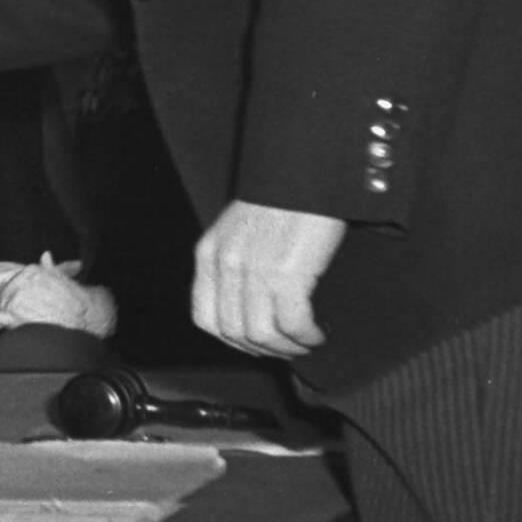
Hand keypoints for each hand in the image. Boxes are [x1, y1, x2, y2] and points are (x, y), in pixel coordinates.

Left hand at [190, 200, 345, 357]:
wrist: (302, 172)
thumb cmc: (279, 199)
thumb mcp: (238, 230)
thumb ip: (233, 264)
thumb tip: (247, 306)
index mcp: (209, 254)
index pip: (205, 319)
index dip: (232, 341)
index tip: (255, 344)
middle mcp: (226, 265)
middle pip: (235, 333)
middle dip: (264, 350)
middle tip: (287, 348)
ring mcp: (254, 270)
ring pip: (263, 335)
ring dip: (287, 348)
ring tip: (305, 342)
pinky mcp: (286, 274)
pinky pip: (293, 325)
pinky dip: (306, 337)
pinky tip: (316, 333)